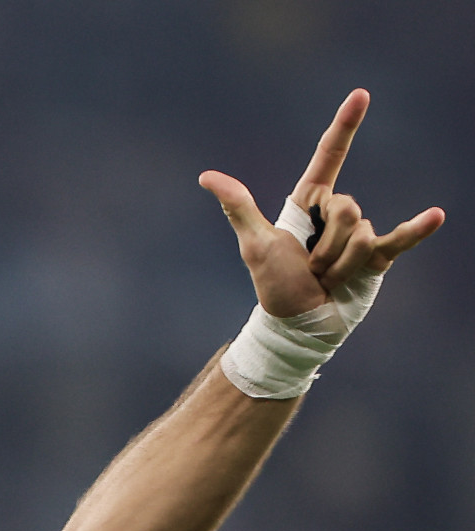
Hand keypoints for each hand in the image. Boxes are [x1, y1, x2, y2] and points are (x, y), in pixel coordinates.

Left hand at [198, 89, 443, 317]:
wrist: (298, 323)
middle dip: (325, 245)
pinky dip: (418, 229)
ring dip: (339, 263)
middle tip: (311, 267)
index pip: (329, 156)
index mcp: (309, 202)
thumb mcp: (255, 243)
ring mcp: (361, 233)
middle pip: (346, 207)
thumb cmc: (275, 284)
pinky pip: (400, 239)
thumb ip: (238, 206)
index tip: (361, 94)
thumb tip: (206, 176)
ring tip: (326, 278)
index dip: (345, 125)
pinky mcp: (379, 256)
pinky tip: (435, 216)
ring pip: (361, 232)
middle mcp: (338, 212)